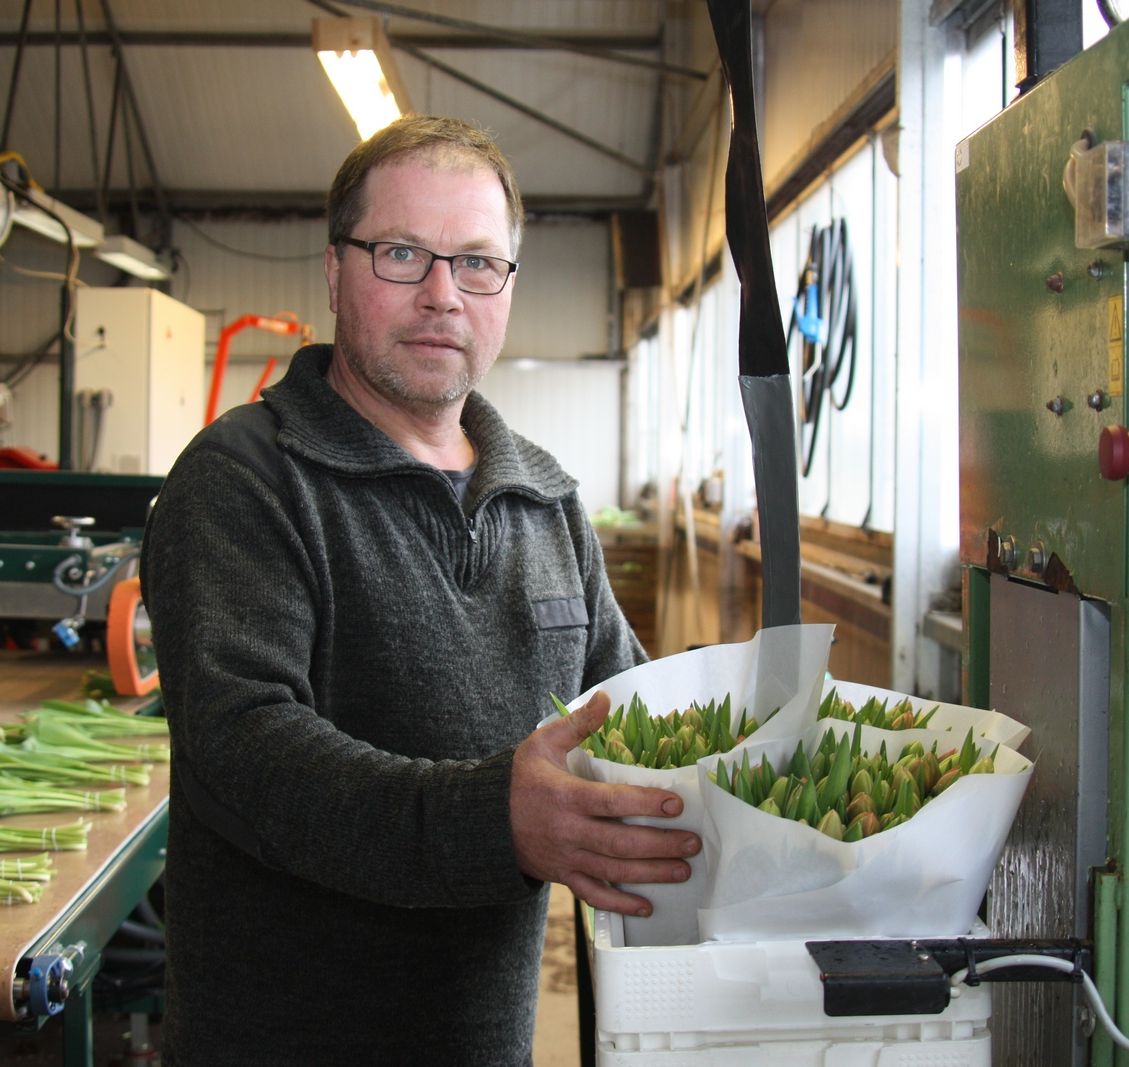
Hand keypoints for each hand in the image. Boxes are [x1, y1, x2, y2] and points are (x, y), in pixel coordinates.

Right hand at [509, 690, 701, 915]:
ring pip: (614, 871)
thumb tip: (605, 697)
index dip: (645, 803)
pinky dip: (619, 904)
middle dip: (660, 845)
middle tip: (693, 843)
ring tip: (683, 870)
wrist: (483, 821)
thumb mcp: (543, 743)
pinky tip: (646, 906)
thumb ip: (578, 723)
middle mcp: (568, 831)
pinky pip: (593, 895)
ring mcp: (566, 857)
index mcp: (566, 796)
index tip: (675, 803)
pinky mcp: (562, 875)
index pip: (612, 802)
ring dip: (651, 873)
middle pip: (621, 843)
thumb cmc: (518, 777)